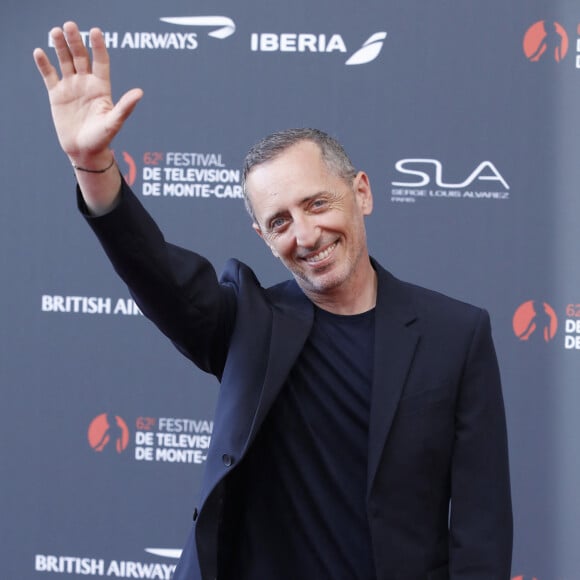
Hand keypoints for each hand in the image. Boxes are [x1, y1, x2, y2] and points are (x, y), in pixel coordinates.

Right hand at [33, 21, 142, 166]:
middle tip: (69, 25)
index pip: (101, 61)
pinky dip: (44, 64)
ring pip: (65, 61)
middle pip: (81, 57)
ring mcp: (71, 88)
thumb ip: (125, 107)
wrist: (84, 152)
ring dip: (60, 46)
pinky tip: (40, 52)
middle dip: (75, 41)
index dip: (98, 46)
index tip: (96, 31)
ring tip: (55, 31)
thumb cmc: (103, 139)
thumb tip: (139, 92)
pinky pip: (49, 76)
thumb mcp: (114, 122)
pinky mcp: (57, 95)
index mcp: (101, 87)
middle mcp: (86, 84)